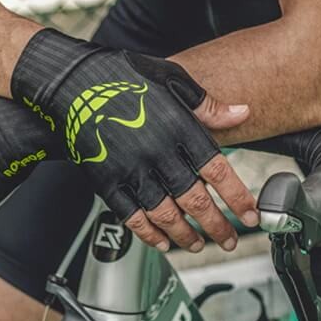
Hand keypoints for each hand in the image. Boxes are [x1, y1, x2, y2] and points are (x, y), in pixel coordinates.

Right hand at [11, 31, 257, 252]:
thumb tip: (242, 113)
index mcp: (177, 127)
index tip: (252, 215)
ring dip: (186, 235)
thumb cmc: (121, 75)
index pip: (217, 170)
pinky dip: (149, 235)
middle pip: (195, 201)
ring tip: (199, 244)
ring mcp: (131, 170)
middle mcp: (157, 153)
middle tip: (230, 240)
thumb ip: (206, 103)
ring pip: (166, 215)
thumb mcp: (169, 77)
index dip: (238, 197)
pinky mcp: (107, 181)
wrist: (69, 82)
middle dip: (218, 226)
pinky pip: (132, 217)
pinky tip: (162, 243)